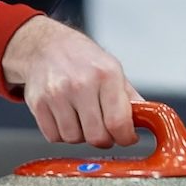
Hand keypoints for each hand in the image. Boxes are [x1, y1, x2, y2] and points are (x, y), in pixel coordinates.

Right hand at [1, 15, 140, 148]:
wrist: (44, 46)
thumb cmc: (80, 58)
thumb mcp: (111, 68)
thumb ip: (129, 97)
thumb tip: (148, 119)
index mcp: (105, 74)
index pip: (118, 122)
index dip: (125, 137)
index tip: (126, 137)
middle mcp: (81, 83)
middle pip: (97, 137)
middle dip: (104, 138)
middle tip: (104, 129)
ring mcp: (57, 94)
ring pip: (74, 139)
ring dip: (80, 135)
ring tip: (81, 117)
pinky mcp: (38, 103)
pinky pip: (54, 137)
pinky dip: (61, 133)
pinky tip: (65, 117)